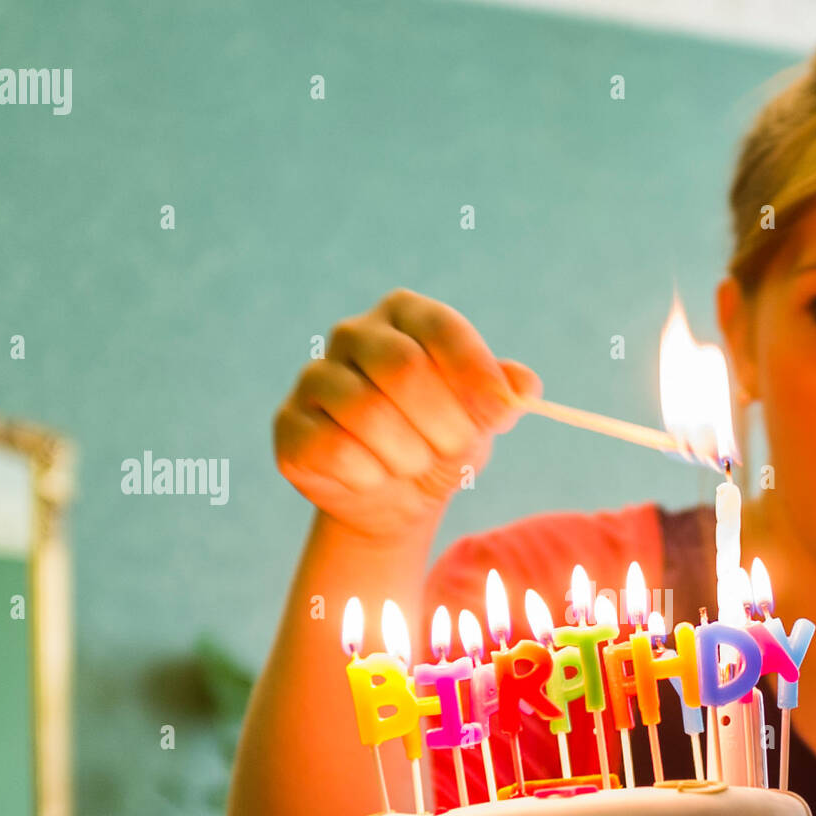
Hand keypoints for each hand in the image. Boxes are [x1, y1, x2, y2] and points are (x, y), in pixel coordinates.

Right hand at [274, 288, 540, 538]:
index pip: (440, 327)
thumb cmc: (442, 442)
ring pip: (367, 412)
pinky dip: (369, 476)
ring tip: (411, 464)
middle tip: (452, 448)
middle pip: (402, 368)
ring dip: (406, 455)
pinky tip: (372, 477)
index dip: (474, 371)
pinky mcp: (290, 425)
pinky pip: (334, 450)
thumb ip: (501, 397)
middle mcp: (353, 335)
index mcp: (406, 316)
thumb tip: (525, 385)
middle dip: (442, 423)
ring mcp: (315, 377)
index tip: (500, 412)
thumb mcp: (480, 420)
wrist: (397, 498)